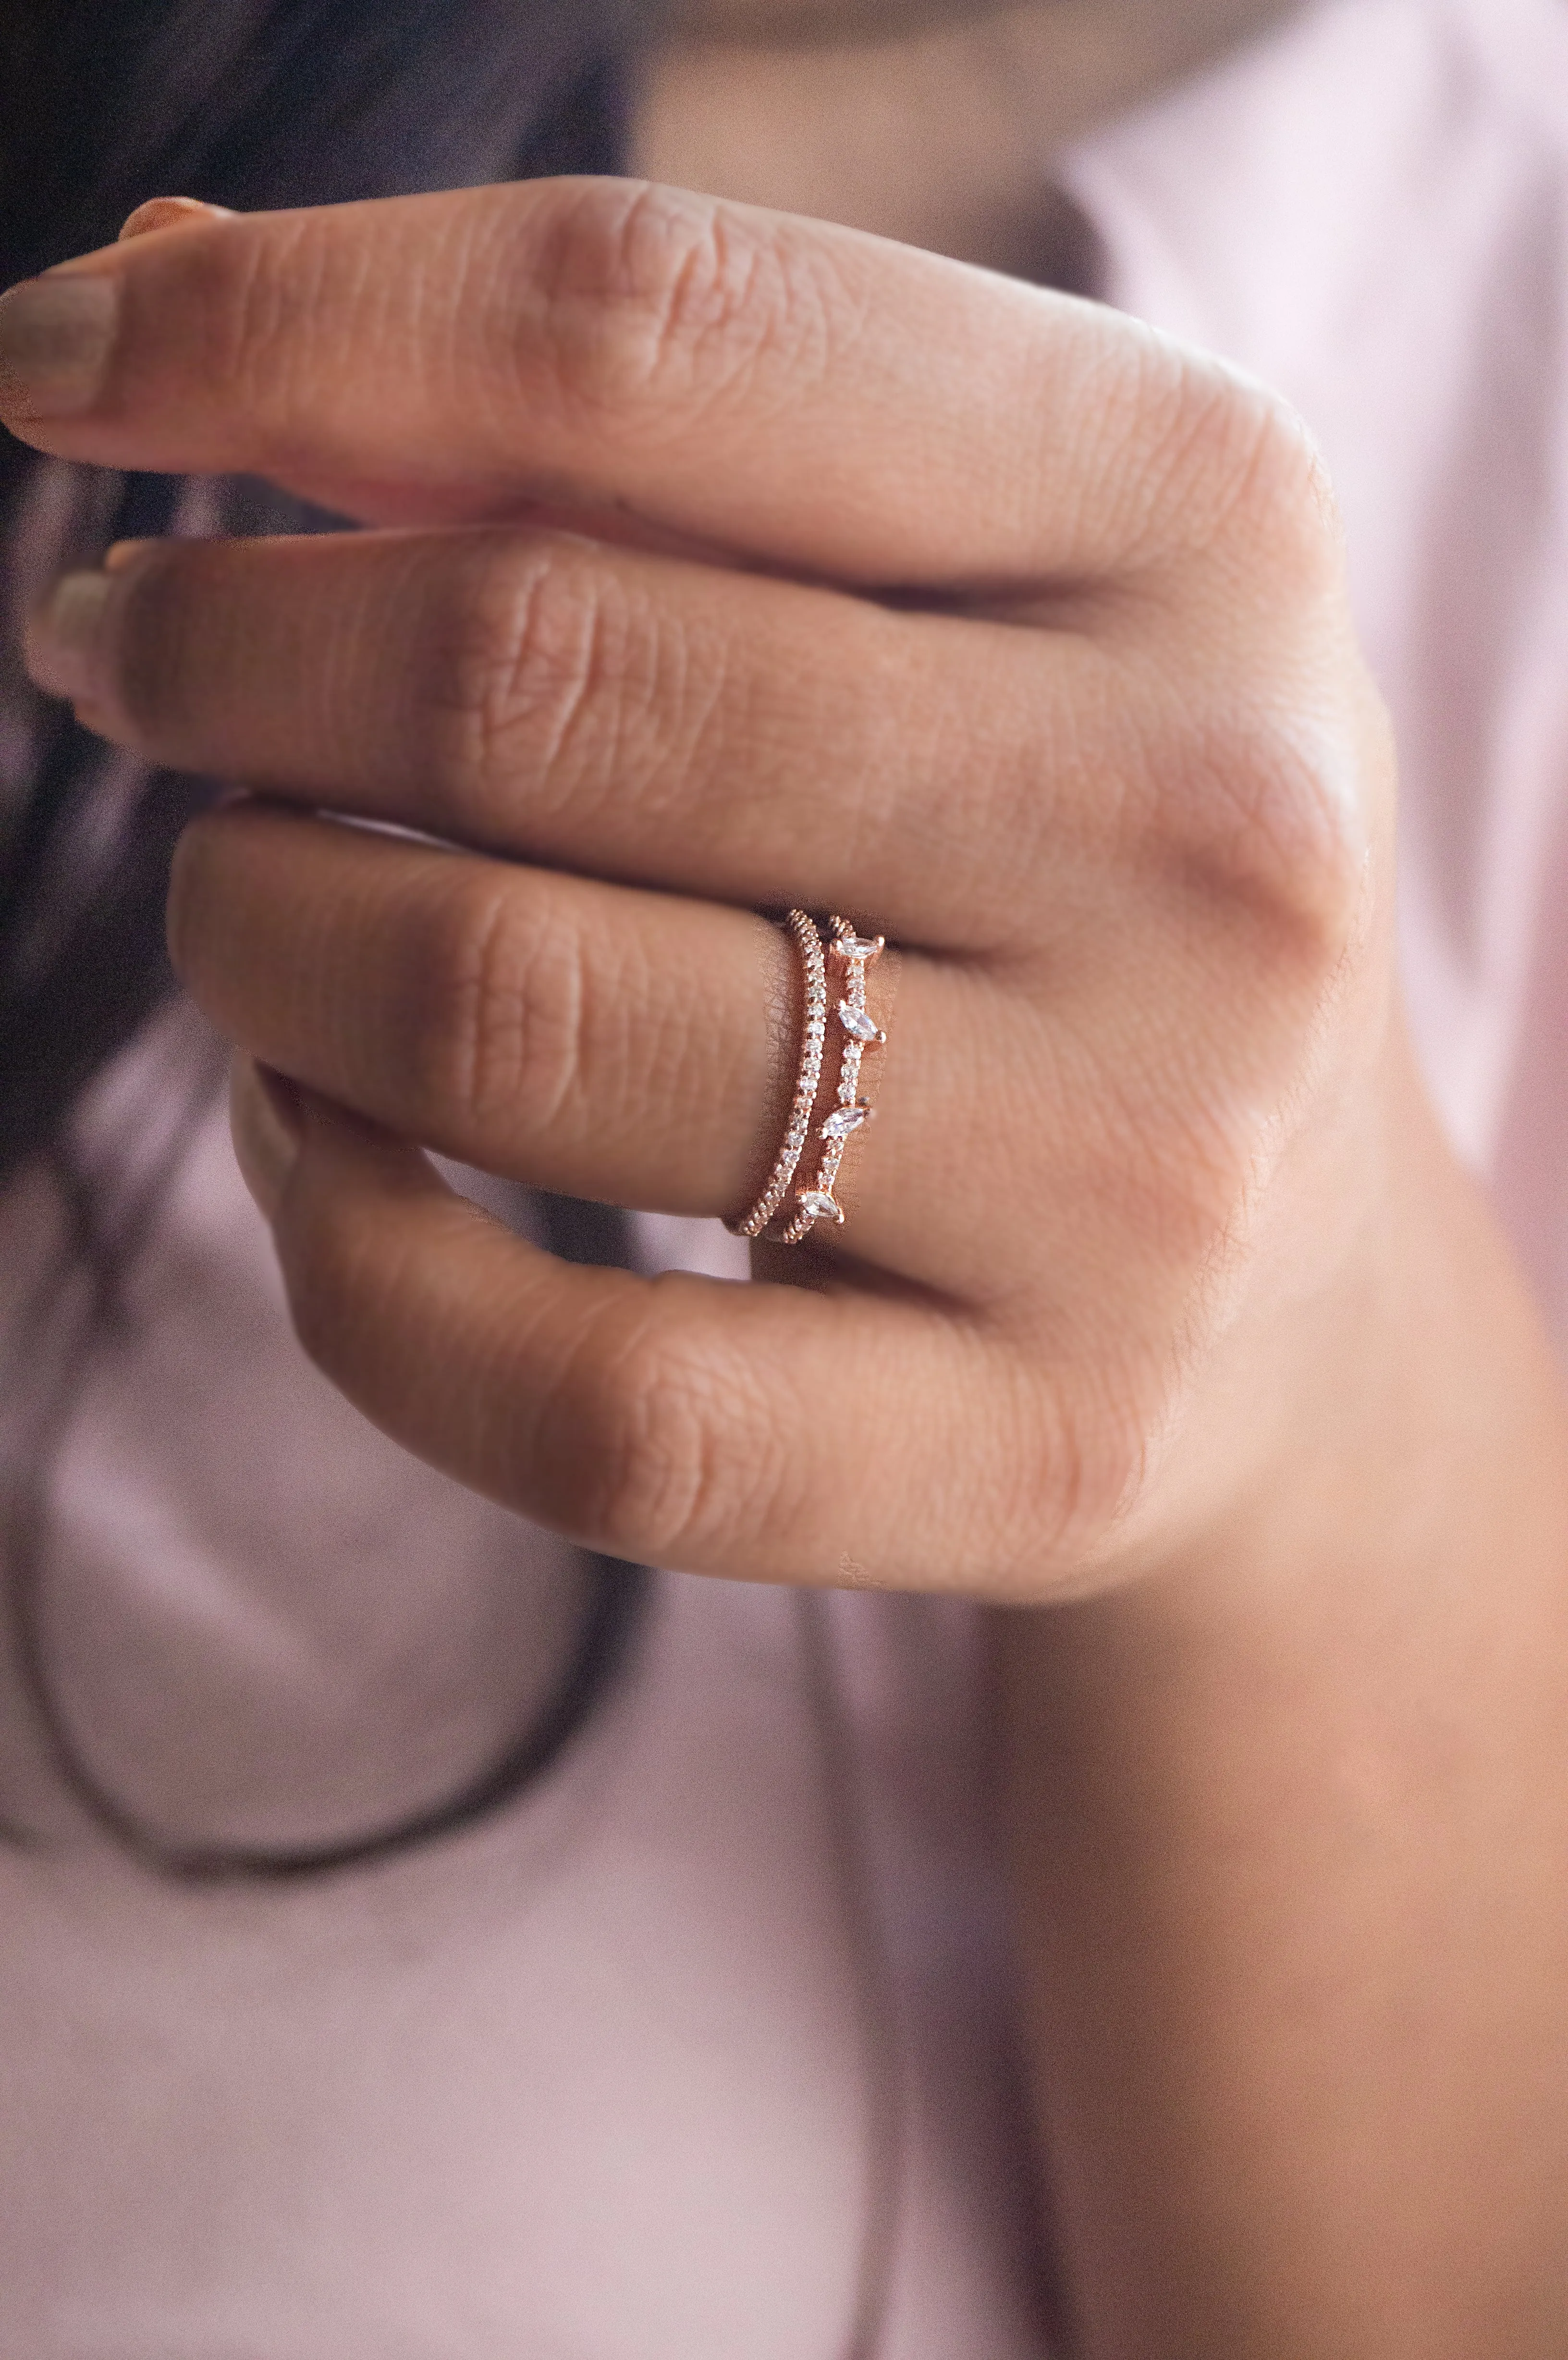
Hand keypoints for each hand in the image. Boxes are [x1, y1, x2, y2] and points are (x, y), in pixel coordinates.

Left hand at [5, 178, 1390, 1593]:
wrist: (1292, 1279)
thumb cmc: (1056, 862)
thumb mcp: (939, 579)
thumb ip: (594, 434)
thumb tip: (160, 315)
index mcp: (1195, 513)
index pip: (648, 333)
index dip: (280, 328)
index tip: (54, 378)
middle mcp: (1209, 830)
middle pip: (539, 676)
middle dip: (228, 655)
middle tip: (136, 664)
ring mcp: (1144, 1168)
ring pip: (506, 1022)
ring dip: (259, 943)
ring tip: (251, 910)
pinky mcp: (1043, 1447)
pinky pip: (575, 1398)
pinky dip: (346, 1262)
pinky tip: (317, 1152)